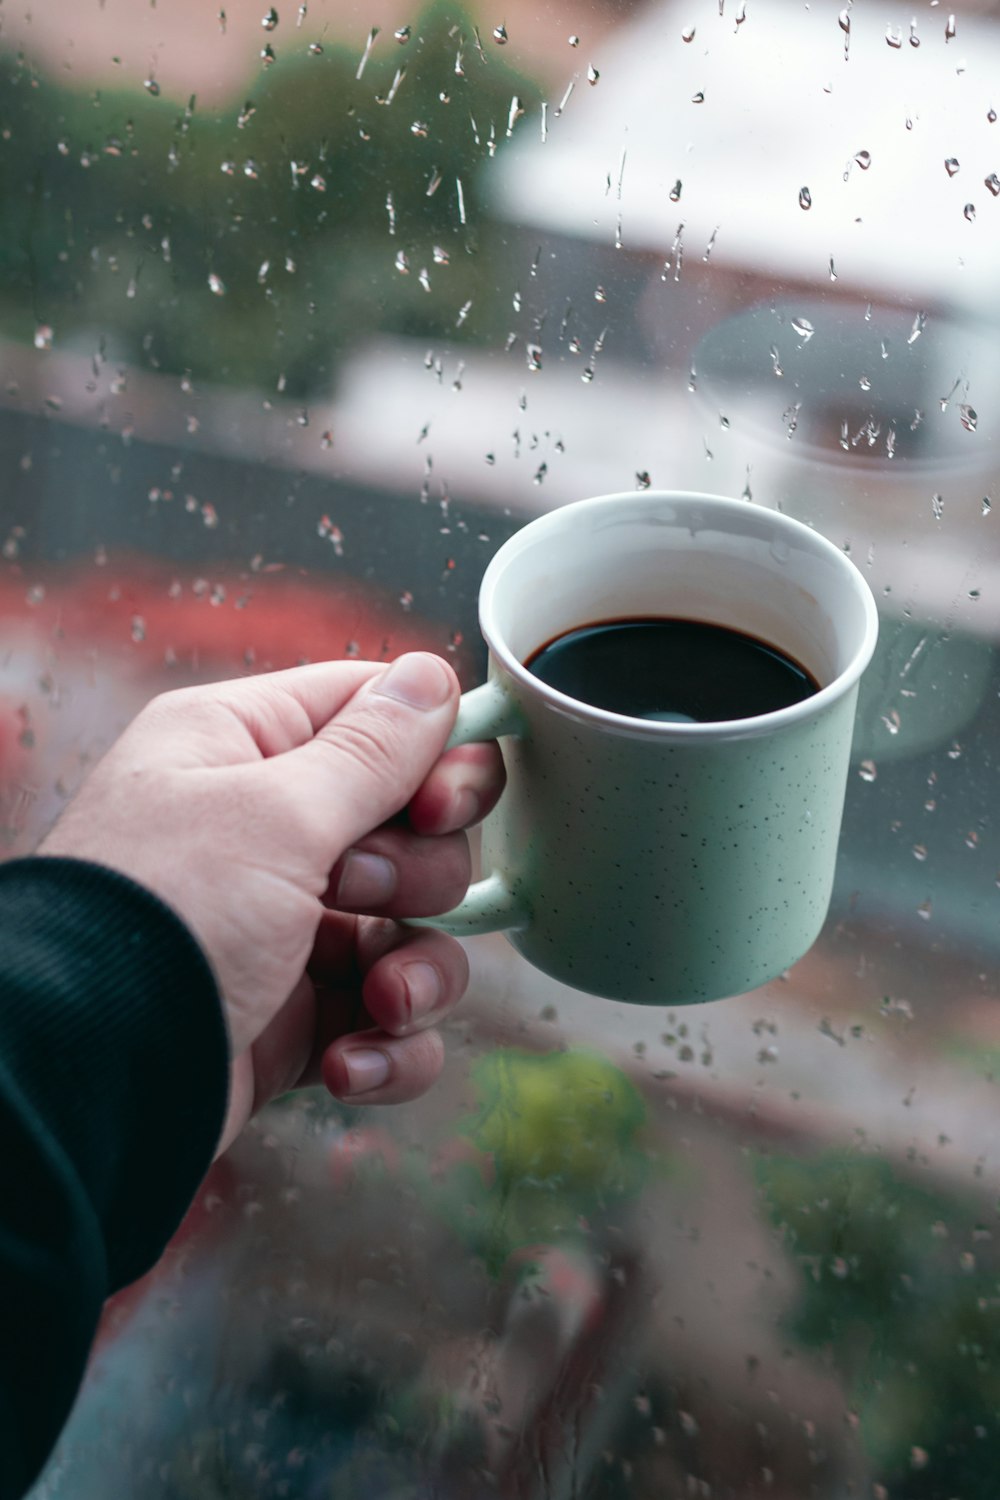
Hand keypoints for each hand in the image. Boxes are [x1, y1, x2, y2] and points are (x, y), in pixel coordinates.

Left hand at [39, 653, 503, 1154]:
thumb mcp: (275, 815)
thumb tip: (433, 676)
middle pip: (414, 828)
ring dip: (416, 972)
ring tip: (378, 1003)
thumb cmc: (162, 919)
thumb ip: (372, 751)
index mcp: (240, 746)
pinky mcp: (295, 1016)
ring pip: (412, 929)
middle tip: (361, 893)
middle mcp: (263, 829)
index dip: (435, 757)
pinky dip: (387, 1047)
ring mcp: (283, 927)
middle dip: (417, 875)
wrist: (85, 1083)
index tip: (442, 807)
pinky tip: (350, 1064)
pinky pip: (387, 1020)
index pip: (375, 715)